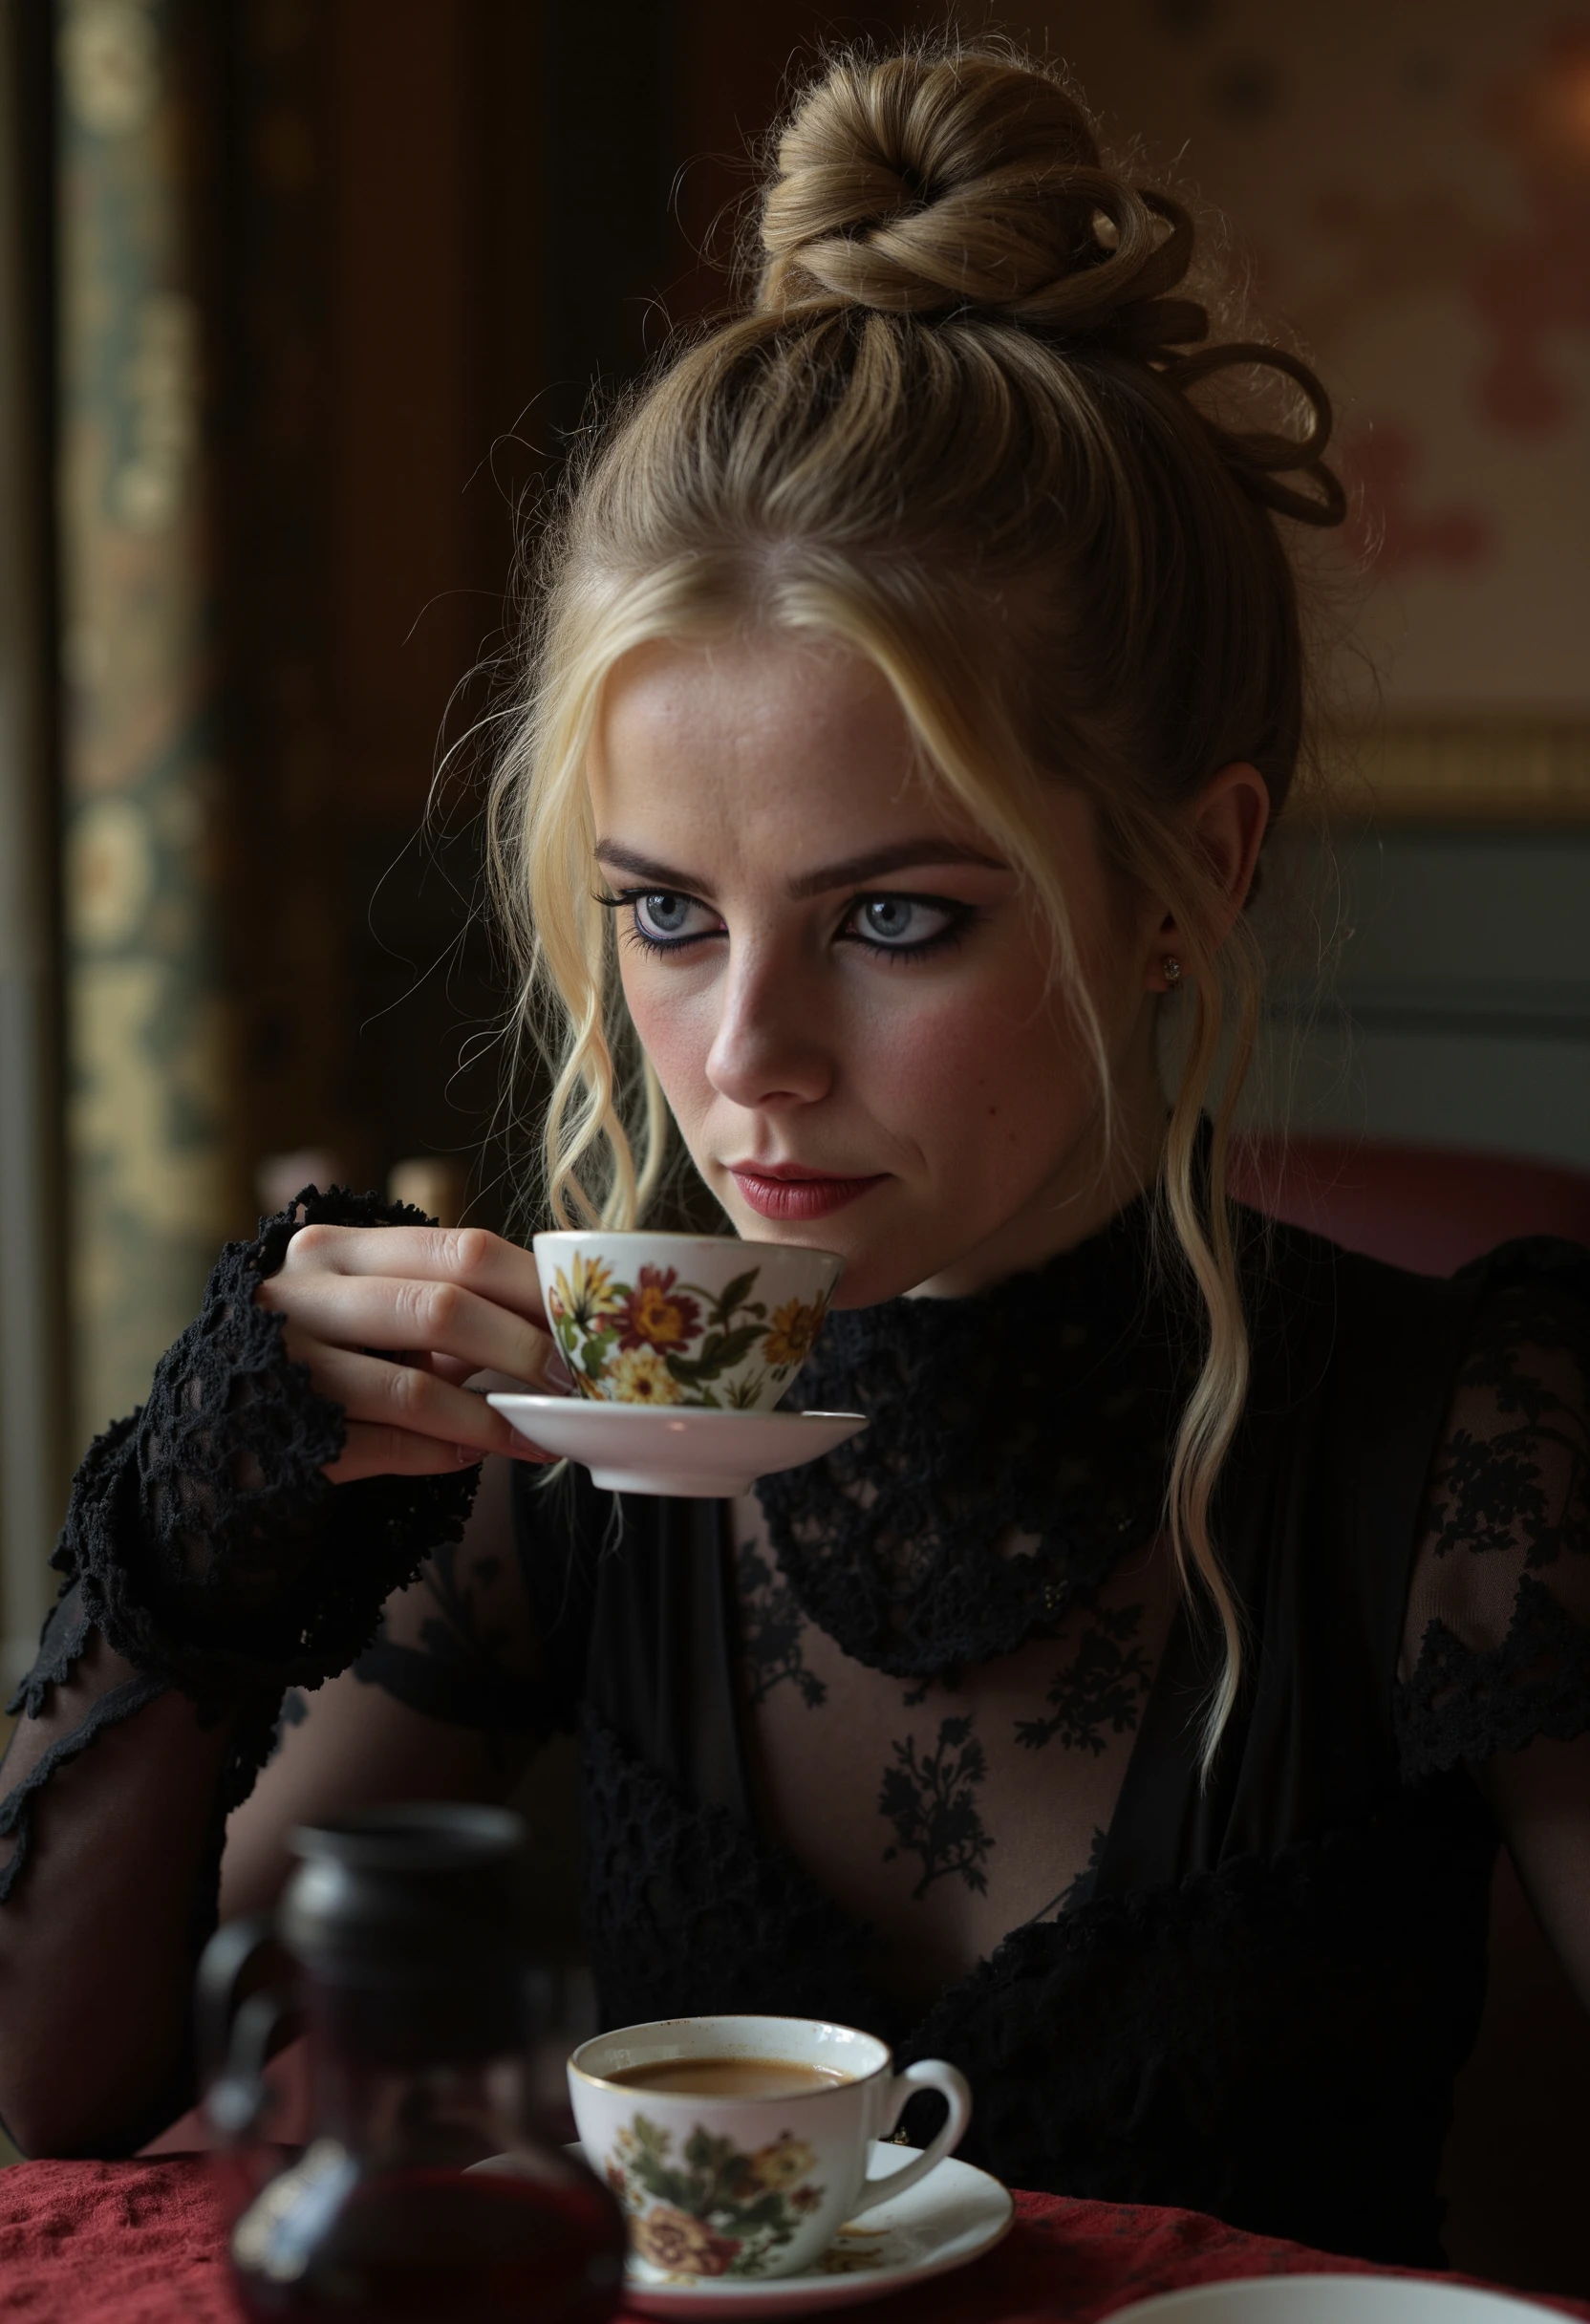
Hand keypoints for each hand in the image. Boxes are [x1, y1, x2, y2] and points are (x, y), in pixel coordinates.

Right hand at [255, 1223, 566, 1482]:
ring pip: (416, 1389)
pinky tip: (470, 1458)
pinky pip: (386, 1446)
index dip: (532, 1288)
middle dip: (524, 1351)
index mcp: (336, 1249)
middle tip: (575, 1384)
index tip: (584, 1323)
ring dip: (492, 1420)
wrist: (214, 1425)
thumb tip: (558, 1319)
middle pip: (443, 1308)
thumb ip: (447, 1302)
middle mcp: (303, 1295)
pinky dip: (441, 1454)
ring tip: (537, 1437)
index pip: (458, 1249)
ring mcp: (286, 1365)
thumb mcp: (374, 1310)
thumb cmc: (320, 1354)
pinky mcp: (285, 1433)